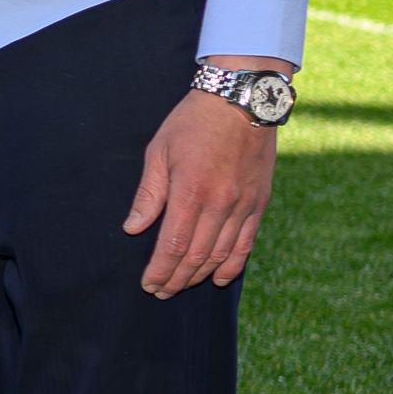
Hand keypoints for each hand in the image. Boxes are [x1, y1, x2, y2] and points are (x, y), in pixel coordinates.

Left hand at [124, 72, 284, 296]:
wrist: (241, 101)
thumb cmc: (192, 123)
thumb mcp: (159, 151)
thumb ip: (149, 193)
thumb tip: (133, 229)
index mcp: (191, 192)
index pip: (174, 245)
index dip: (160, 270)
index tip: (149, 284)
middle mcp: (221, 204)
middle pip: (197, 256)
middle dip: (176, 279)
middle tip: (161, 292)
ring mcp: (243, 205)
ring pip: (221, 254)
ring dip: (200, 275)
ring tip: (182, 286)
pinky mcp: (259, 203)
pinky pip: (247, 243)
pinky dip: (233, 265)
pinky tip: (218, 278)